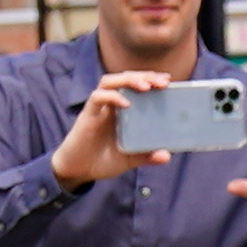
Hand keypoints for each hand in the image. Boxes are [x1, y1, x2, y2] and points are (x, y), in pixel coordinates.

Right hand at [52, 70, 162, 186]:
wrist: (78, 170)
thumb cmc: (103, 160)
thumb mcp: (130, 159)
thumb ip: (147, 156)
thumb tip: (166, 156)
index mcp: (122, 110)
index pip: (136, 85)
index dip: (151, 79)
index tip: (168, 81)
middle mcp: (110, 104)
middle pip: (125, 78)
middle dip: (145, 76)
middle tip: (164, 82)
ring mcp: (98, 108)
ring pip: (110, 81)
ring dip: (129, 79)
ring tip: (146, 86)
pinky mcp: (87, 115)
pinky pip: (97, 98)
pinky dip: (112, 97)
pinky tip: (126, 103)